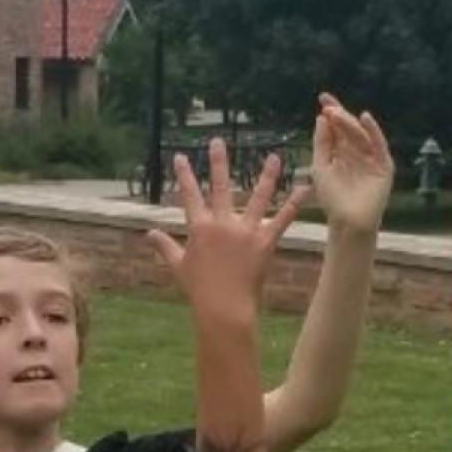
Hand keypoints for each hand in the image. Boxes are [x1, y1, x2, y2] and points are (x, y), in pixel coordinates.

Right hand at [148, 138, 302, 319]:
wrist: (223, 309)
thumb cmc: (199, 290)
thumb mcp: (178, 267)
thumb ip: (165, 246)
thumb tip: (148, 234)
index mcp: (200, 228)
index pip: (189, 195)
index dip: (185, 175)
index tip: (182, 157)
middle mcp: (222, 224)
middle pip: (220, 186)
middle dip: (218, 162)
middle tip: (218, 142)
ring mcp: (245, 232)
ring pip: (257, 197)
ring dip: (267, 176)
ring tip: (273, 158)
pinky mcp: (264, 242)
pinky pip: (281, 219)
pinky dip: (293, 204)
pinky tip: (304, 188)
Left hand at [309, 93, 392, 234]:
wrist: (347, 222)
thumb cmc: (332, 198)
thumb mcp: (321, 166)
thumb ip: (322, 143)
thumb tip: (322, 117)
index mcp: (342, 151)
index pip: (337, 127)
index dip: (331, 112)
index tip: (323, 98)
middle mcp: (357, 151)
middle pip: (349, 128)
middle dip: (339, 115)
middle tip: (328, 107)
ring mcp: (371, 158)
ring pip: (361, 135)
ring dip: (349, 122)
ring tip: (336, 114)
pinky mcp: (383, 166)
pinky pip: (379, 145)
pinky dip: (373, 131)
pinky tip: (365, 119)